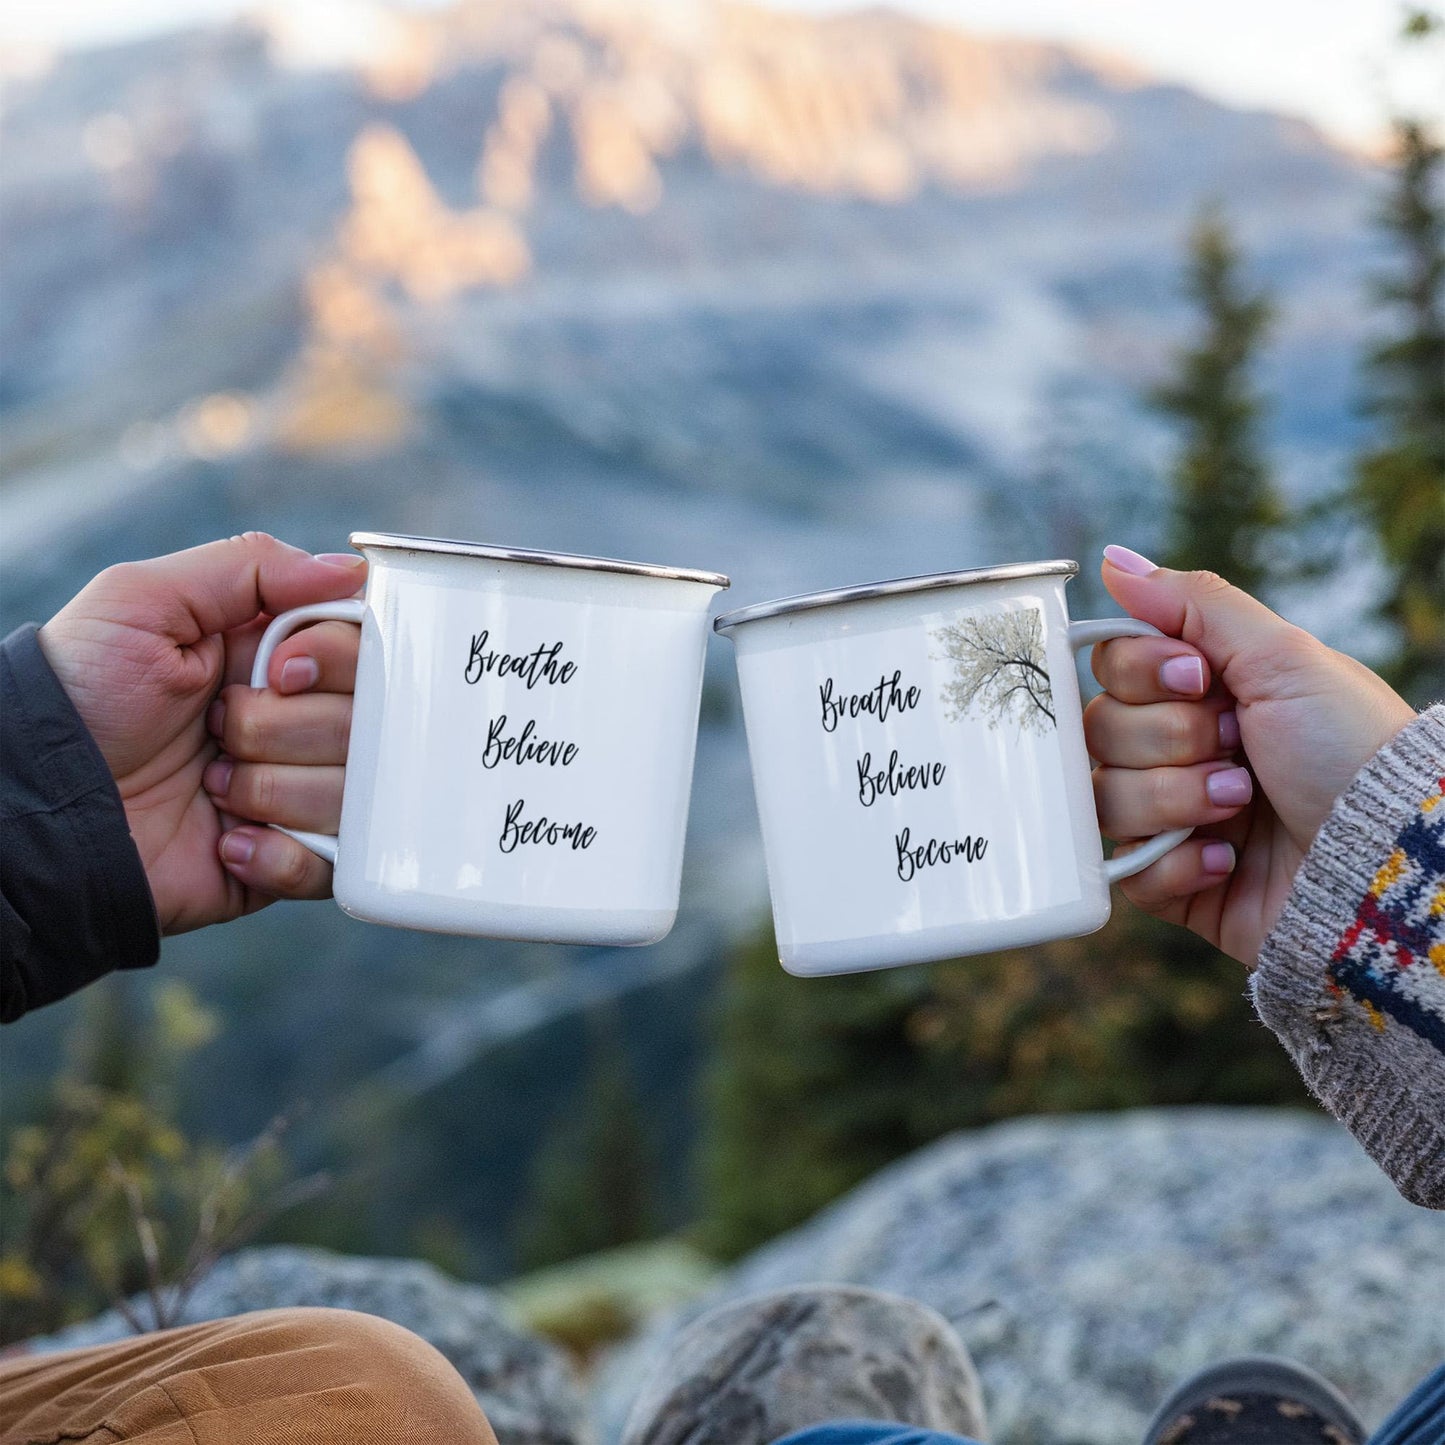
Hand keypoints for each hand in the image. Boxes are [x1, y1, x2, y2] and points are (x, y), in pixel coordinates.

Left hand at [38, 533, 365, 933]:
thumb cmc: (80, 694)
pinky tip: (226, 841)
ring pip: (351, 791)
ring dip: (268, 791)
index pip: (365, 647)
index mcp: (279, 656)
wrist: (40, 807)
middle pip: (365, 721)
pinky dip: (278, 854)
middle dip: (279, 728)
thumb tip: (352, 570)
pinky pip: (332, 864)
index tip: (275, 671)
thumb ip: (249, 567)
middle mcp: (301, 722)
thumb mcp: (144, 601)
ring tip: (210, 787)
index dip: (332, 659)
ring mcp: (301, 794)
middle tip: (214, 729)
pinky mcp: (291, 861)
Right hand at [1083, 545, 1415, 966]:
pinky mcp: (1170, 882)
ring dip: (1176, 799)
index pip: (1111, 665)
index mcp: (1200, 691)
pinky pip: (1122, 869)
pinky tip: (1227, 857)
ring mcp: (1170, 816)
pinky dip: (1175, 864)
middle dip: (1170, 740)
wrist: (1383, 858)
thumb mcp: (1283, 657)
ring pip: (1104, 797)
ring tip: (1240, 806)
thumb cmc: (1349, 750)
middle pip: (1098, 729)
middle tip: (1238, 748)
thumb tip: (1115, 561)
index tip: (1201, 680)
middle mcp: (1177, 749)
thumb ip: (1195, 603)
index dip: (1142, 673)